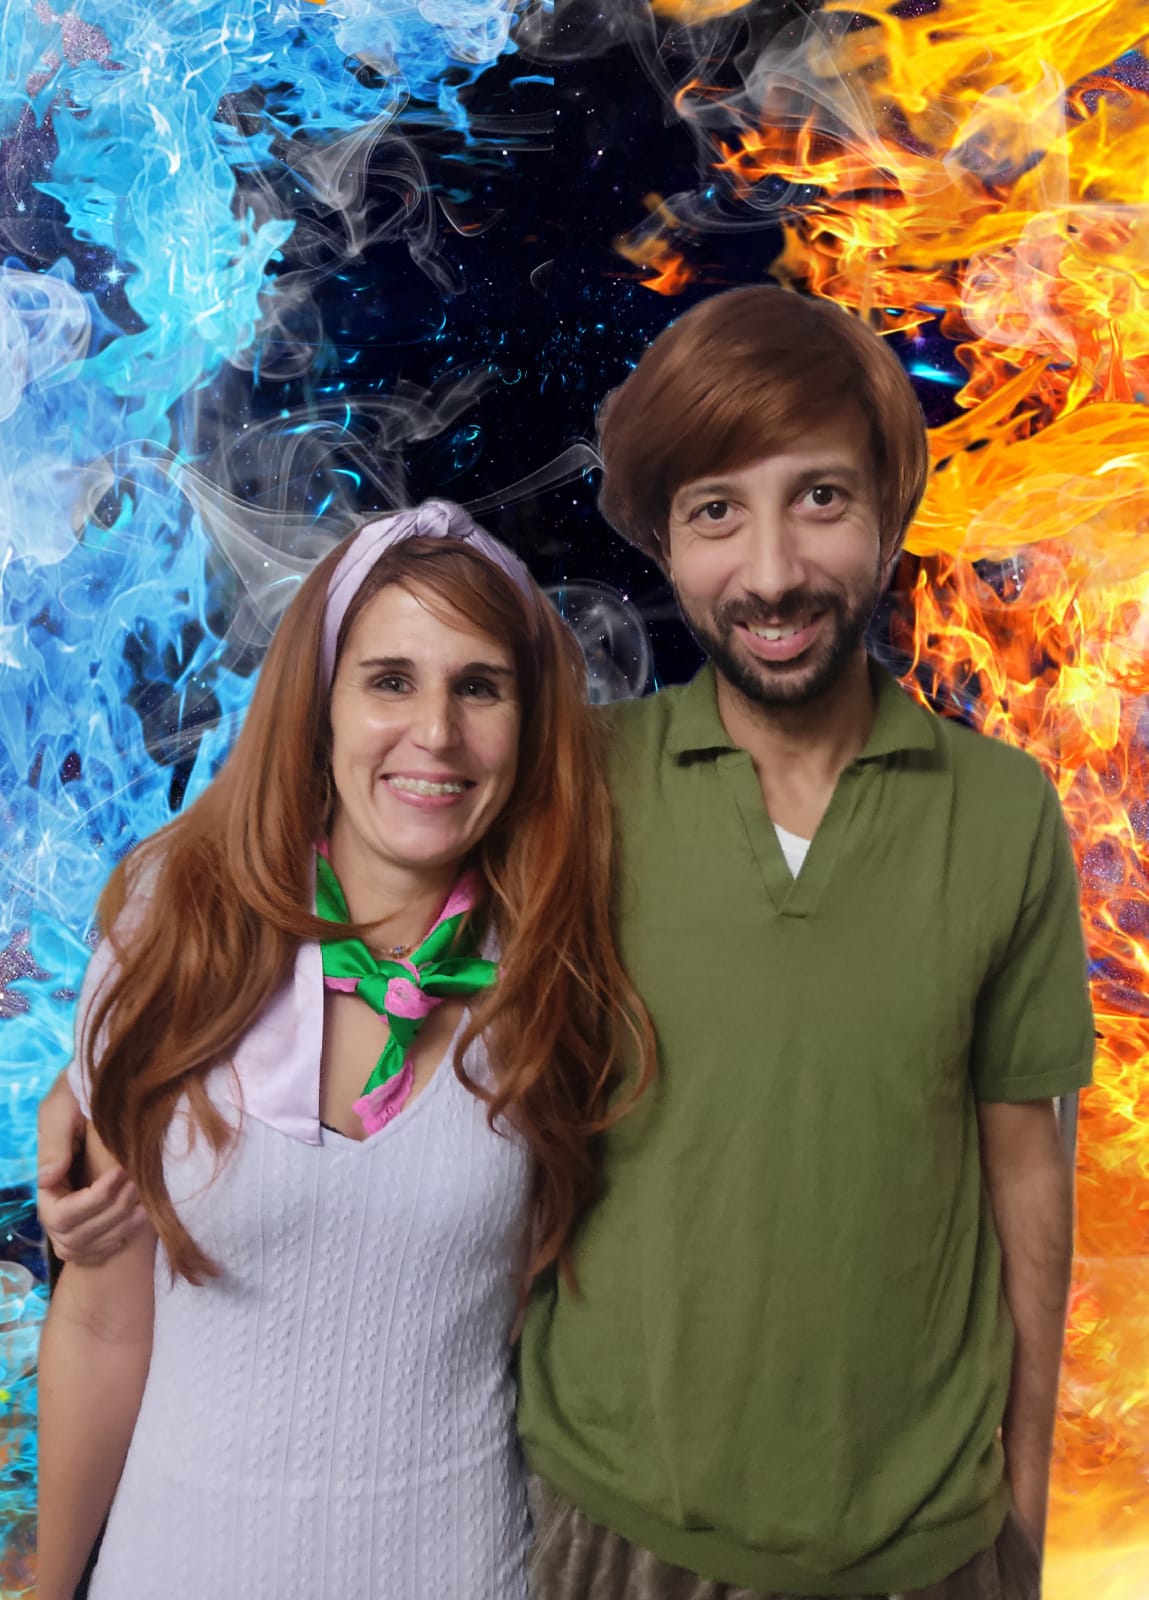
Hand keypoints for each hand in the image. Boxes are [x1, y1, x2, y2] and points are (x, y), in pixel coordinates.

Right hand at [36, 1072, 145, 1263]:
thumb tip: (47, 1180)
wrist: (101, 1099)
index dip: (94, 1201)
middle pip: (76, 1236)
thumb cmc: (79, 1097)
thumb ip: (55, 1141)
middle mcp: (54, 1208)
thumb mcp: (62, 1108)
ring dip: (119, 1228)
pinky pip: (95, 1252)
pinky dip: (118, 1240)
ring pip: (87, 1248)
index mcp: (47, 1183)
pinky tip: (139, 1219)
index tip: (120, 1173)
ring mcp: (69, 1222)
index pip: (63, 1215)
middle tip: (138, 1184)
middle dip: (112, 1213)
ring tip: (145, 1204)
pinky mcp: (87, 1226)